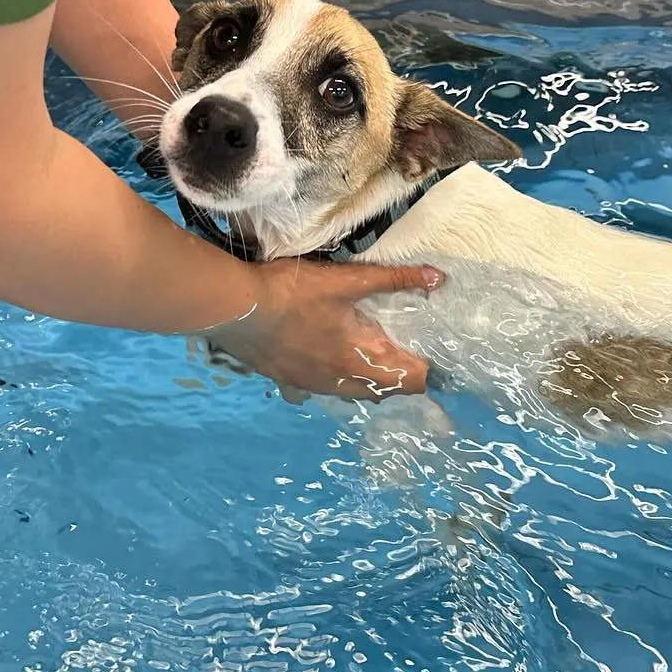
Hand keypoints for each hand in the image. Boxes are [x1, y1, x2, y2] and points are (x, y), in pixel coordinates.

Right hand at [207, 258, 441, 399]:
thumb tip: (438, 278)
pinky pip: (323, 388)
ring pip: (352, 393)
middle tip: (404, 348)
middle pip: (383, 391)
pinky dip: (335, 376)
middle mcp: (338, 383)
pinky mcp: (287, 380)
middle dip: (397, 374)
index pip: (409, 382)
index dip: (426, 370)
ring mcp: (311, 385)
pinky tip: (328, 357)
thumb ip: (395, 279)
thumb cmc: (293, 292)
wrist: (233, 306)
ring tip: (370, 353)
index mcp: (359, 362)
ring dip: (366, 378)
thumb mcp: (348, 281)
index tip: (432, 351)